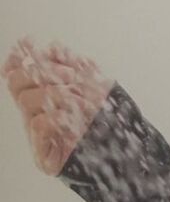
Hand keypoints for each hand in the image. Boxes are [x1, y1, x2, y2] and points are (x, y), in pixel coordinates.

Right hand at [1, 36, 115, 175]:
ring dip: (57, 93)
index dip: (18, 59)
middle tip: (72, 76)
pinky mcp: (43, 157)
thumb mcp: (93, 86)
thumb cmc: (106, 119)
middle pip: (17, 82)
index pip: (17, 74)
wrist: (121, 155)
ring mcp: (36, 136)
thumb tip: (53, 46)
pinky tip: (74, 117)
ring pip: (27, 100)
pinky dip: (58, 114)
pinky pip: (39, 123)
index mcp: (42, 98)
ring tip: (81, 99)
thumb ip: (72, 66)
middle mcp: (35, 115)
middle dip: (42, 72)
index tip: (26, 44)